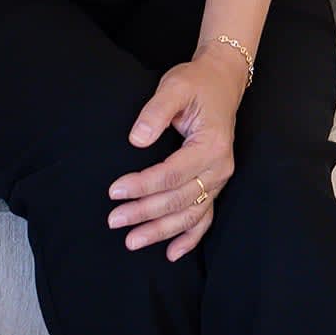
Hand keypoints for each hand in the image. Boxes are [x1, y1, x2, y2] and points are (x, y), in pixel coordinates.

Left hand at [106, 44, 248, 261]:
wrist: (221, 81)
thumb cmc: (196, 83)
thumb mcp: (175, 86)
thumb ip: (155, 111)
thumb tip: (136, 139)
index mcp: (211, 144)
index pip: (172, 174)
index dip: (142, 186)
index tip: (114, 191)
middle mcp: (220, 167)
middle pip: (179, 199)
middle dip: (145, 213)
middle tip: (114, 221)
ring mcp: (220, 178)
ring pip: (190, 214)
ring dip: (162, 231)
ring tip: (132, 241)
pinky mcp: (215, 183)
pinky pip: (205, 217)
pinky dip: (190, 238)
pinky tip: (171, 253)